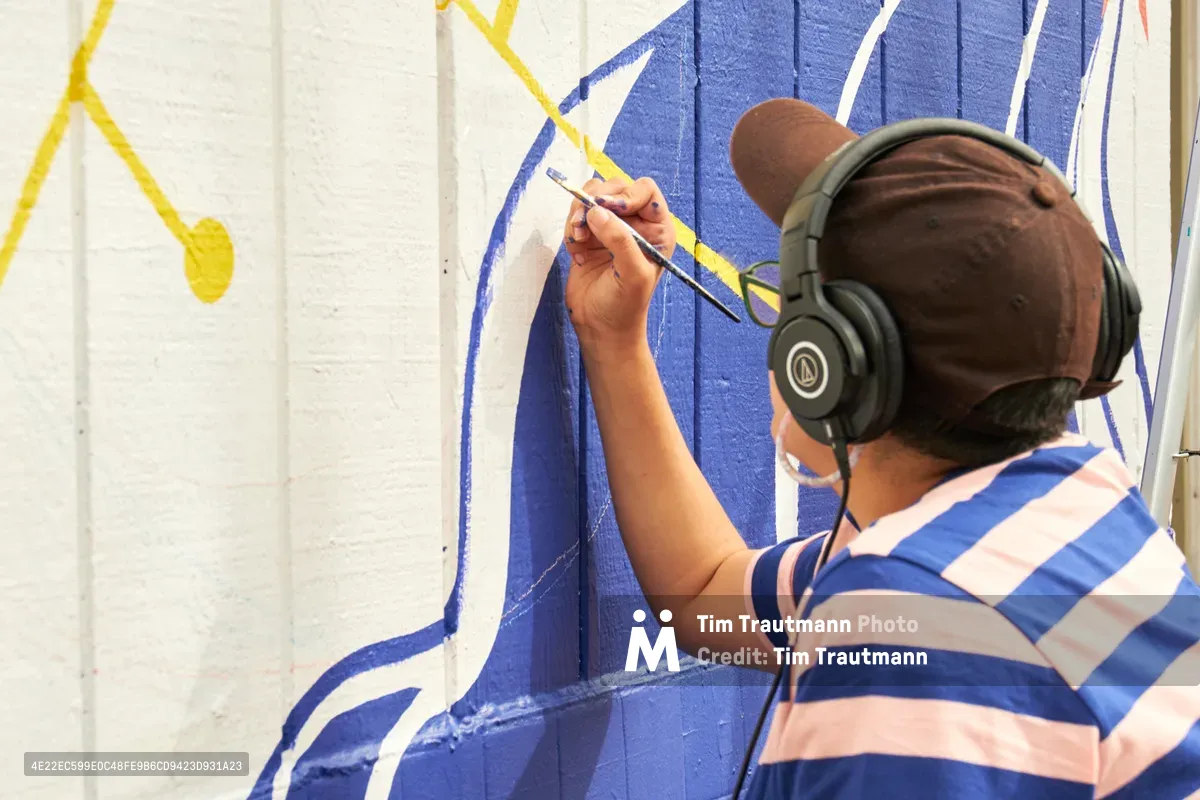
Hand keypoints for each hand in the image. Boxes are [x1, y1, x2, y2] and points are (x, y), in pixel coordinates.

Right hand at [562, 176, 675, 353]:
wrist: (601, 329)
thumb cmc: (625, 306)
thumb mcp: (632, 274)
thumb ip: (620, 240)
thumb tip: (597, 210)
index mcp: (657, 229)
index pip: (644, 191)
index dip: (625, 194)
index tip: (607, 209)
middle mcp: (636, 224)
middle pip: (614, 187)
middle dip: (595, 201)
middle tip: (583, 224)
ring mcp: (611, 229)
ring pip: (591, 197)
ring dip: (579, 214)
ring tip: (578, 240)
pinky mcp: (589, 237)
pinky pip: (576, 215)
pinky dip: (571, 229)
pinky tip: (576, 253)